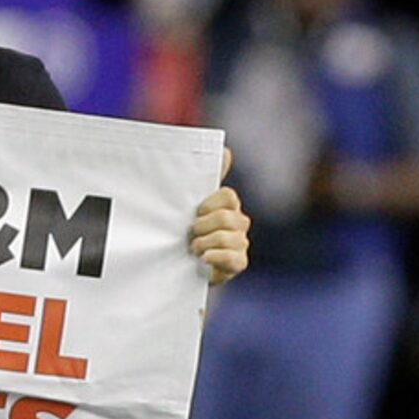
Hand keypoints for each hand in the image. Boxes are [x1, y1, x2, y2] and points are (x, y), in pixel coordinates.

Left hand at [189, 147, 249, 285]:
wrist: (178, 268)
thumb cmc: (183, 233)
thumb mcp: (187, 206)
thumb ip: (204, 179)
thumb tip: (226, 150)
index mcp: (228, 206)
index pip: (228, 196)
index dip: (209, 203)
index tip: (195, 212)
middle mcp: (238, 223)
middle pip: (227, 216)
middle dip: (203, 226)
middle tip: (190, 234)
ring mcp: (240, 243)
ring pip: (227, 237)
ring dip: (203, 243)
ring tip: (193, 249)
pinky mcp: (238, 263)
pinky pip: (231, 257)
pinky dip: (213, 257)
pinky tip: (202, 260)